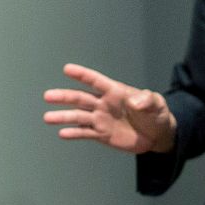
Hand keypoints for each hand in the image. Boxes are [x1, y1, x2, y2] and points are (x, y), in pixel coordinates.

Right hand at [43, 62, 177, 154]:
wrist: (157, 135)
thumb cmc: (156, 114)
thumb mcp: (156, 105)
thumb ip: (147, 100)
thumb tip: (135, 101)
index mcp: (116, 92)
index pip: (96, 81)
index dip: (82, 75)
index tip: (67, 69)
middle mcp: (104, 104)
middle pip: (81, 99)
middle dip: (64, 97)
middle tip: (48, 96)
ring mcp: (101, 119)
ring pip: (78, 116)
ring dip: (63, 117)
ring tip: (48, 118)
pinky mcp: (102, 134)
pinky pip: (85, 133)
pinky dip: (74, 133)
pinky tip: (62, 133)